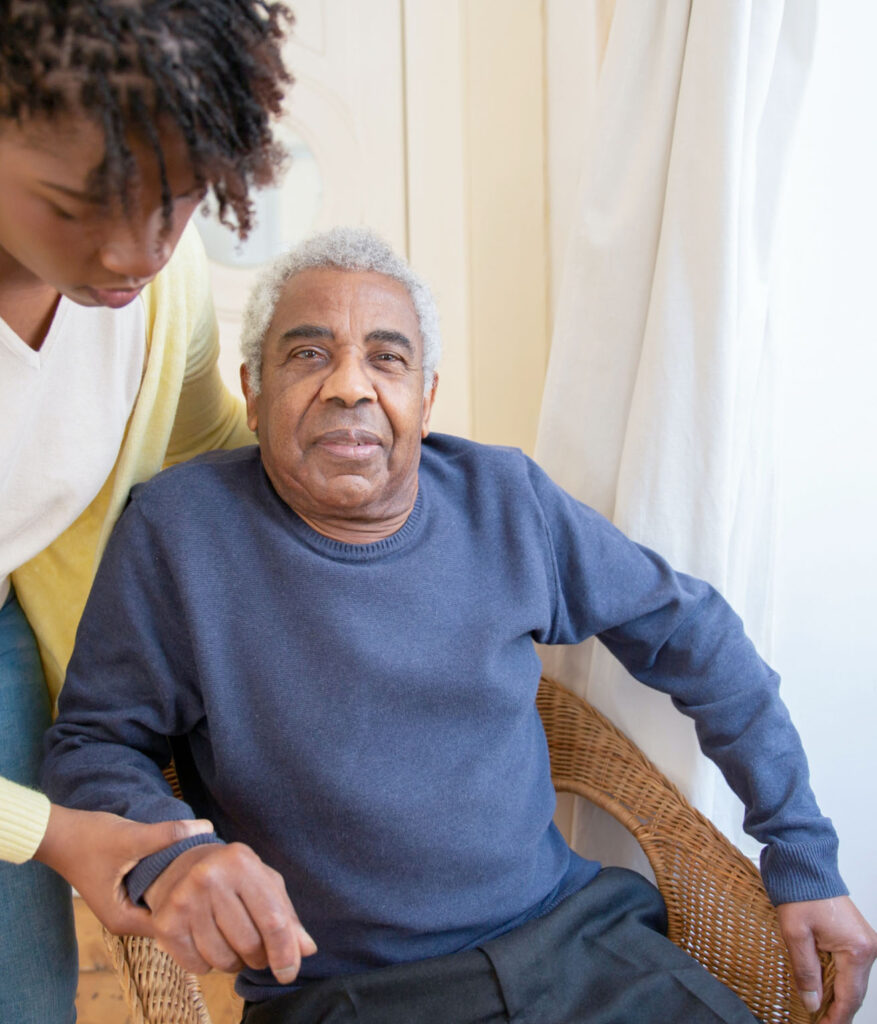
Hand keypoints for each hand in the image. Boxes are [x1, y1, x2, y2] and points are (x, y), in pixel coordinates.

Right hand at [33, 805, 213, 934]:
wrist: (57, 832)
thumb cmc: (88, 839)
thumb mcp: (132, 837)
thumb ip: (168, 835)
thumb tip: (207, 828)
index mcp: (124, 921)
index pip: (172, 924)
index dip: (194, 904)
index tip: (213, 883)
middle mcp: (125, 920)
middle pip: (169, 914)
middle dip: (190, 895)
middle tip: (213, 872)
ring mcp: (124, 906)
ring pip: (162, 901)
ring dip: (179, 885)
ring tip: (202, 864)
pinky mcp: (125, 890)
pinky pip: (154, 890)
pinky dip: (167, 878)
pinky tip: (183, 860)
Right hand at [144, 841, 315, 982]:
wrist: (180, 865)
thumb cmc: (233, 876)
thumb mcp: (264, 883)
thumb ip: (287, 916)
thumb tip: (307, 950)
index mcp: (241, 863)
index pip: (272, 920)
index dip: (285, 952)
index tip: (289, 972)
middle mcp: (210, 878)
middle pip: (249, 944)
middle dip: (259, 957)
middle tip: (255, 948)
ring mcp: (184, 900)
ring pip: (223, 960)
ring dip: (234, 962)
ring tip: (230, 941)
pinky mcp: (165, 924)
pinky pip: (198, 967)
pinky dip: (208, 964)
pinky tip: (207, 940)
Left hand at [778, 896, 876, 1022]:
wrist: (805, 866)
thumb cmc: (801, 892)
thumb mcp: (796, 934)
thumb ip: (805, 971)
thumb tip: (812, 1002)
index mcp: (857, 949)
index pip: (849, 996)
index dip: (836, 1017)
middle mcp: (867, 947)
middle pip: (854, 991)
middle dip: (836, 1010)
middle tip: (818, 1022)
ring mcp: (865, 942)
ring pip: (852, 981)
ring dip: (835, 996)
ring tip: (817, 1009)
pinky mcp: (856, 937)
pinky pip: (849, 967)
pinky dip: (836, 979)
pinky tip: (821, 988)